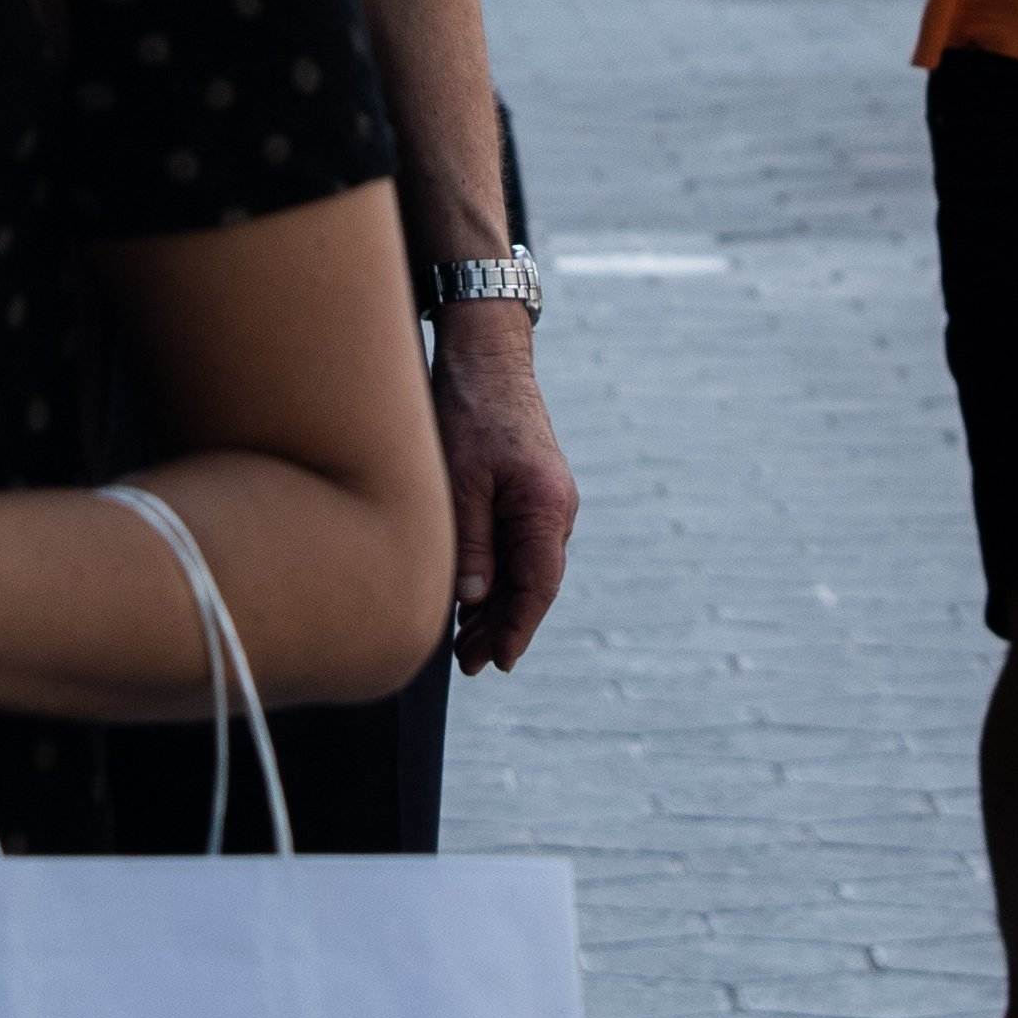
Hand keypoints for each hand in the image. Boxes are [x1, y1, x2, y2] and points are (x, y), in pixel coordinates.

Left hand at [432, 317, 576, 673]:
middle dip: (502, 626)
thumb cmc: (470, 410)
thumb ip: (469, 540)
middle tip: (469, 663)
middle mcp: (556, 508)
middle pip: (533, 583)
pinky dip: (498, 573)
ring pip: (525, 567)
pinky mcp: (531, 490)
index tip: (498, 663)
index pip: (538, 586)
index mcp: (547, 507)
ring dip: (497, 604)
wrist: (487, 354)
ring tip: (465, 642)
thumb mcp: (460, 479)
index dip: (517, 629)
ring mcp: (546, 499)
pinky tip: (473, 594)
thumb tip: (471, 599)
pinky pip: (518, 544)